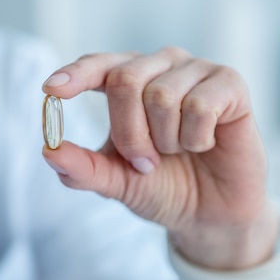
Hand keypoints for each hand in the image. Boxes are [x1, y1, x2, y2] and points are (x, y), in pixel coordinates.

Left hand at [41, 48, 278, 269]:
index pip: (98, 66)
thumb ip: (82, 168)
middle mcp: (160, 66)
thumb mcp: (115, 181)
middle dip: (129, 133)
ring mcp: (196, 70)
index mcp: (128, 80)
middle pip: (125, 81)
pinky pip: (200, 105)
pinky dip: (196, 138)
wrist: (208, 214)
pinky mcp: (230, 84)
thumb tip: (48, 151)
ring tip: (178, 151)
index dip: (75, 75)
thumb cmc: (160, 186)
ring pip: (162, 95)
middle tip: (145, 161)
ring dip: (166, 140)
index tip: (50, 91)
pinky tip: (205, 145)